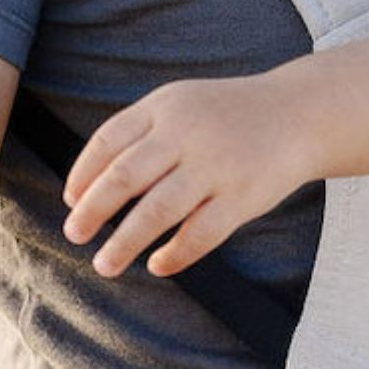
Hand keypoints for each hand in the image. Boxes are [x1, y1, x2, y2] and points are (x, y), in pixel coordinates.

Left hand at [63, 74, 308, 275]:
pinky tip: (158, 264)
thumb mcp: (181, 104)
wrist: (298, 114)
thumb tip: (90, 184)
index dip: (82, 175)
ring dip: (123, 242)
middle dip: (92, 211)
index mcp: (165, 108)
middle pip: (124, 178)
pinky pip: (199, 235)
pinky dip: (174, 255)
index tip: (71, 201)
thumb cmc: (228, 115)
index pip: (108, 142)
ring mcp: (215, 167)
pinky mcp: (241, 197)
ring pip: (156, 212)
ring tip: (105, 264)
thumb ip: (141, 133)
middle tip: (74, 235)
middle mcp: (187, 135)